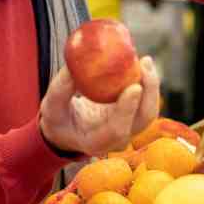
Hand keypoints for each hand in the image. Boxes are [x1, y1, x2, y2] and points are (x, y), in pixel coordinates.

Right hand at [39, 57, 159, 155]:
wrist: (67, 129)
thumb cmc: (59, 119)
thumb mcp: (51, 107)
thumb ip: (60, 90)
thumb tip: (72, 68)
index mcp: (95, 142)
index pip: (117, 130)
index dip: (127, 110)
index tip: (134, 86)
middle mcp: (117, 140)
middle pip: (142, 120)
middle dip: (149, 92)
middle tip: (143, 65)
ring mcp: (128, 130)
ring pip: (148, 111)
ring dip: (152, 86)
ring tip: (145, 61)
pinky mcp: (133, 118)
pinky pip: (146, 102)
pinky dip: (148, 83)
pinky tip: (143, 64)